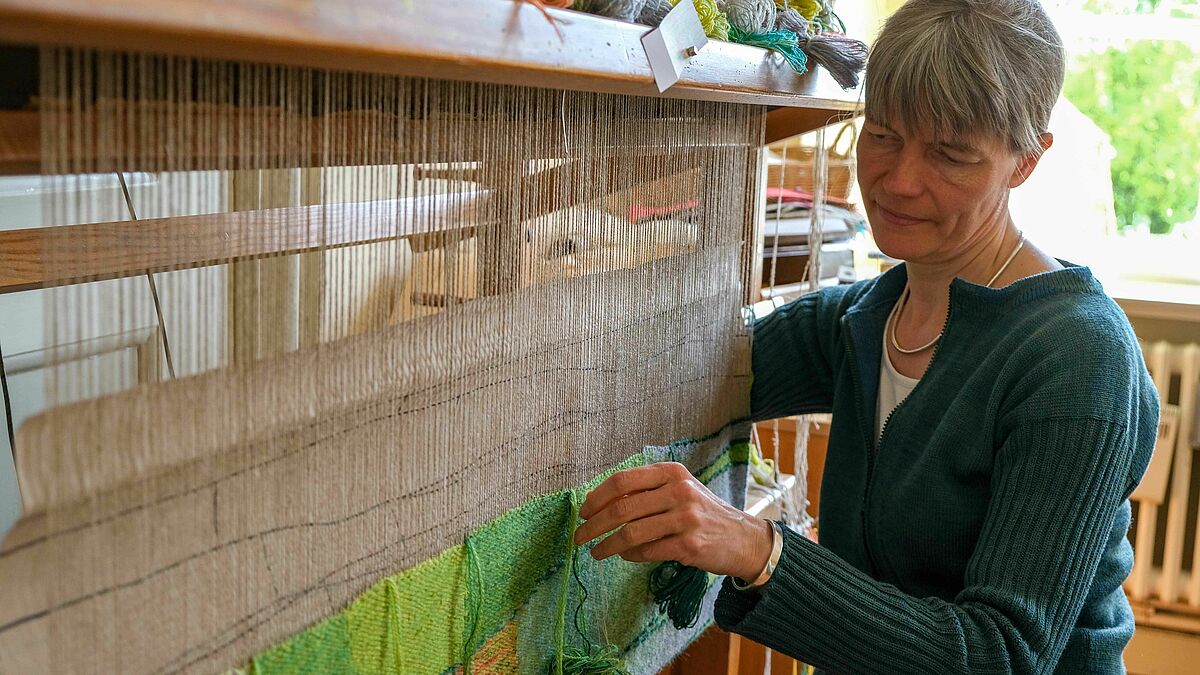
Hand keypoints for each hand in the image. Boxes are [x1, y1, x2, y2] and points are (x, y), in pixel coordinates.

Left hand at [573, 462, 773, 580]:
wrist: (743, 538)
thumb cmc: (703, 513)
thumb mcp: (678, 490)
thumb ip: (645, 491)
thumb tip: (598, 502)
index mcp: (671, 472)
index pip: (623, 480)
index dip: (597, 497)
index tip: (584, 512)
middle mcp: (678, 491)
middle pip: (622, 508)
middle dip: (594, 525)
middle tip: (579, 537)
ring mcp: (685, 518)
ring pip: (631, 533)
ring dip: (607, 545)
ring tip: (596, 552)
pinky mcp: (688, 545)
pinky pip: (647, 551)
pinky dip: (630, 555)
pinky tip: (624, 556)